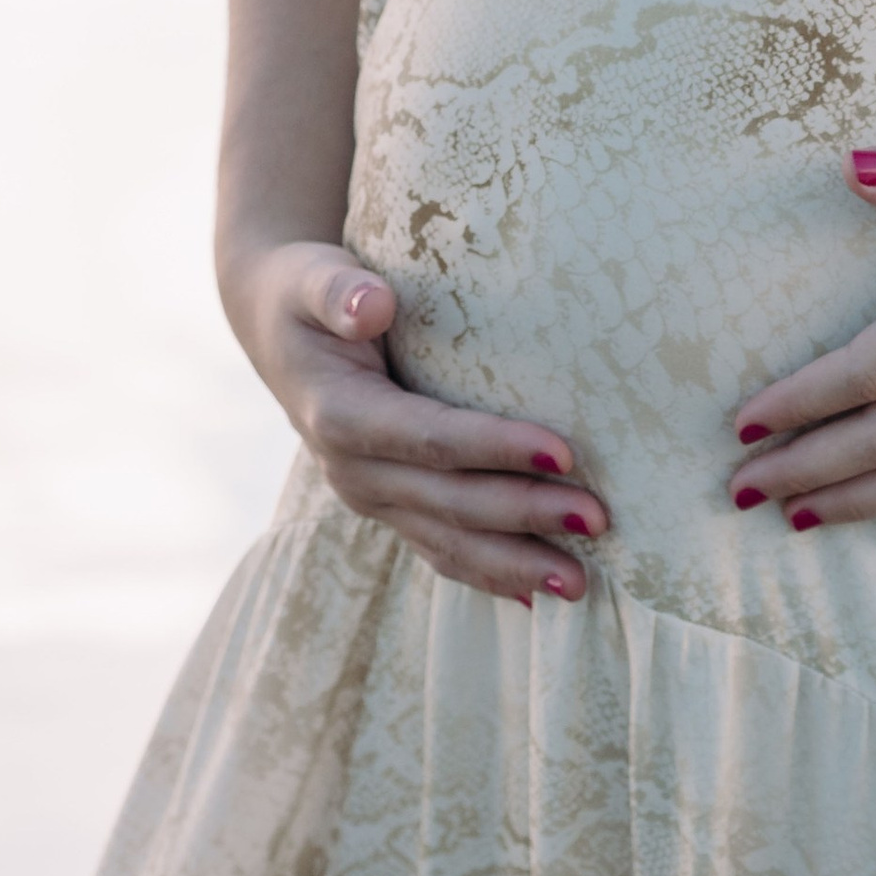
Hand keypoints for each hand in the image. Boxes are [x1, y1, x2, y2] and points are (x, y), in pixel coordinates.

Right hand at [227, 240, 605, 605]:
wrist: (276, 330)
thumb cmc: (304, 294)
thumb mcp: (310, 279)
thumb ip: (338, 290)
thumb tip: (374, 304)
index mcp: (339, 416)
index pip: (430, 438)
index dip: (495, 448)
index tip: (563, 452)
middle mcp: (353, 470)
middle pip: (451, 501)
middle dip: (526, 514)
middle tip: (599, 518)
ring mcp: (372, 497)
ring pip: (449, 542)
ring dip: (516, 564)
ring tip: (582, 582)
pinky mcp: (390, 506)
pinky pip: (440, 550)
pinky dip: (487, 575)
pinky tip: (535, 596)